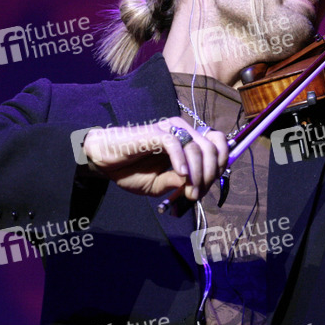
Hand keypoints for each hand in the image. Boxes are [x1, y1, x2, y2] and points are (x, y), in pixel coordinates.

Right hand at [82, 117, 228, 203]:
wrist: (104, 161)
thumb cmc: (131, 170)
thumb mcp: (161, 184)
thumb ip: (179, 183)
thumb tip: (196, 185)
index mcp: (187, 140)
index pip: (217, 144)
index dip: (220, 165)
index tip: (208, 187)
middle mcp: (182, 131)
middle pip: (211, 149)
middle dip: (209, 176)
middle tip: (195, 195)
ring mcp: (169, 129)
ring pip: (197, 148)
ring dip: (197, 175)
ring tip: (187, 193)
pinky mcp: (156, 133)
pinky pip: (176, 144)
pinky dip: (182, 161)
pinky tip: (180, 175)